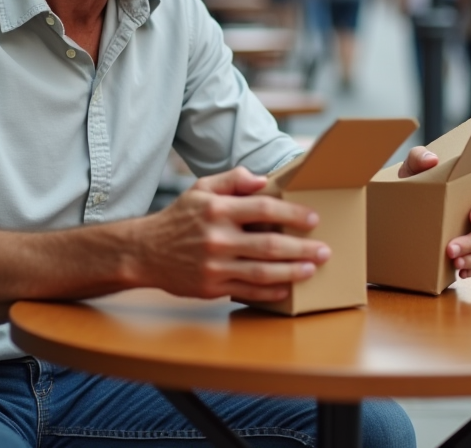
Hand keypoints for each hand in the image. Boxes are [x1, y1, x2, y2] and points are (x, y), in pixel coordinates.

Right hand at [133, 167, 330, 302]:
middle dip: (303, 248)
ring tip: (312, 268)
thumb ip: (232, 180)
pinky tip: (287, 288)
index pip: (264, 209)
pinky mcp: (212, 287)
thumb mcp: (200, 189)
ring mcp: (215, 266)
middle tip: (324, 250)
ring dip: (293, 271)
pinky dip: (271, 292)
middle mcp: (217, 238)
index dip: (292, 213)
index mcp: (217, 210)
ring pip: (263, 272)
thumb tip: (262, 179)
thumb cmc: (178, 218)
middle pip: (270, 245)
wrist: (145, 252)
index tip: (313, 219)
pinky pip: (249, 291)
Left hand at [396, 148, 470, 278]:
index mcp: (469, 196)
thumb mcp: (411, 168)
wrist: (395, 207)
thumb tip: (431, 160)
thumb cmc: (411, 183)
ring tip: (454, 263)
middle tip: (451, 249)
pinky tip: (460, 274)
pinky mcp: (460, 253)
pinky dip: (469, 270)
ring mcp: (469, 237)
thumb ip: (419, 156)